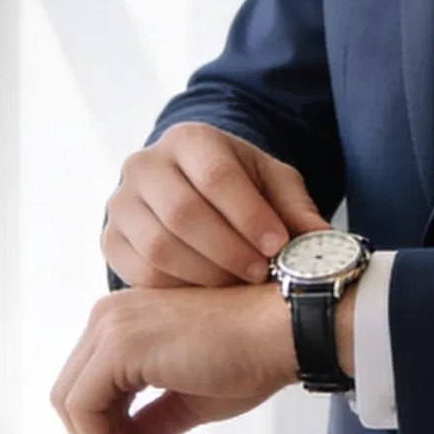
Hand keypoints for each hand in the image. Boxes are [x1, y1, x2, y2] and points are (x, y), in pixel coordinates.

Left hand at [50, 281, 296, 433]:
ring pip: (69, 402)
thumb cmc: (248, 359)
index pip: (87, 384)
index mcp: (124, 321)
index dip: (100, 431)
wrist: (281, 334)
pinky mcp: (118, 346)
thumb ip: (149, 420)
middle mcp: (108, 316)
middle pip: (69, 393)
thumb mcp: (187, 399)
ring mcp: (110, 326)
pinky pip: (82, 407)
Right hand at [102, 122, 330, 288]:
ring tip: (237, 285)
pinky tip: (207, 295)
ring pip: (158, 247)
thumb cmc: (237, 187)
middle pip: (182, 212)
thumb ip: (295, 207)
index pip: (215, 175)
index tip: (277, 246)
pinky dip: (177, 290)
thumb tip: (322, 240)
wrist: (187, 190)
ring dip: (204, 274)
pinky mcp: (111, 240)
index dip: (248, 215)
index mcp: (188, 139)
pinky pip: (140, 274)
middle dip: (228, 250)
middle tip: (259, 274)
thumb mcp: (271, 183)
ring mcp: (121, 203)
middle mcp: (145, 164)